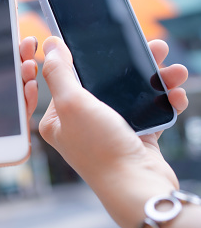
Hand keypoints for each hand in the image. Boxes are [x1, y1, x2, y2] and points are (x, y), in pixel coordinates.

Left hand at [37, 36, 188, 227]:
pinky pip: (148, 112)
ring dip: (154, 81)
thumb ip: (60, 73)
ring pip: (129, 95)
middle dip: (129, 66)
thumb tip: (51, 45)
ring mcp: (106, 131)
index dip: (86, 58)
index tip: (105, 42)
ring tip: (173, 70)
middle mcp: (80, 124)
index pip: (67, 78)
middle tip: (153, 49)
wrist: (137, 186)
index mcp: (57, 118)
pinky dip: (163, 102)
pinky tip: (176, 96)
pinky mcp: (131, 137)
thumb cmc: (99, 148)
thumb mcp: (73, 104)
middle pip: (103, 83)